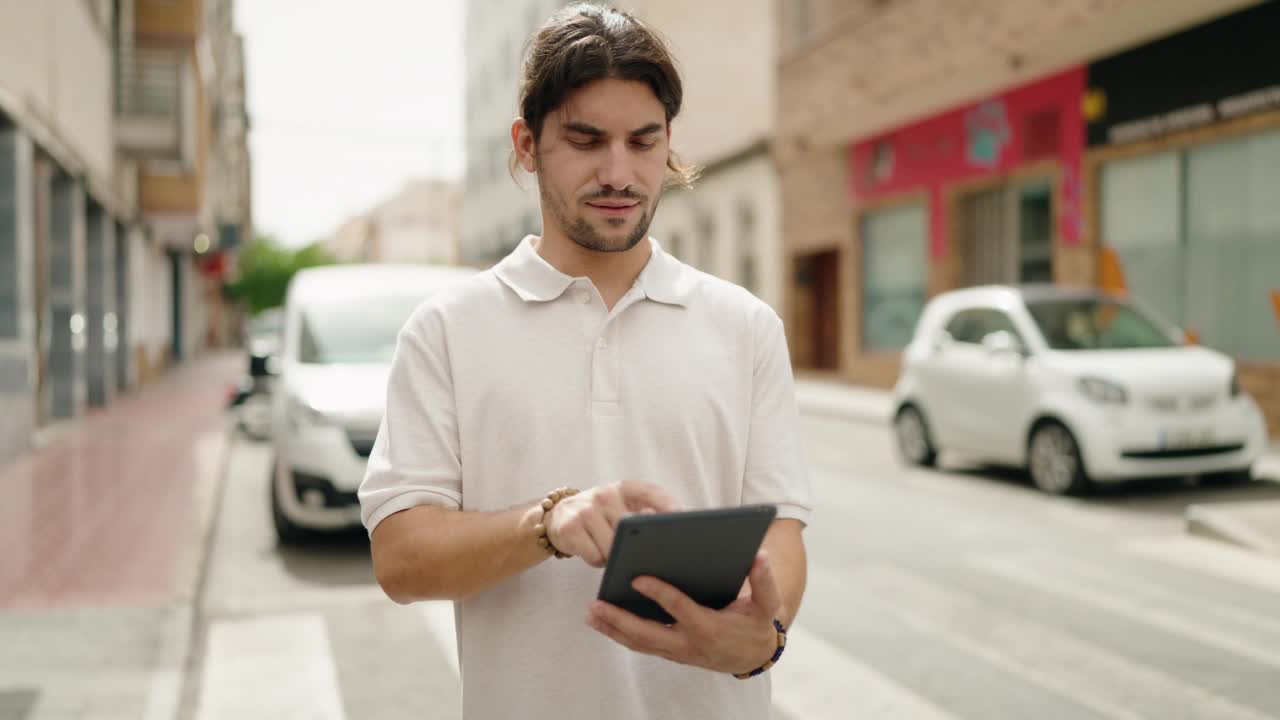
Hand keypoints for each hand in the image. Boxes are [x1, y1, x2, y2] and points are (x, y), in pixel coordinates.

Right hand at [546, 481, 680, 566]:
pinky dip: (598, 561)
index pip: (652, 493)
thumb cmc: (601, 515)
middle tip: (642, 552)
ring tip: (610, 548)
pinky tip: (593, 550)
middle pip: (633, 529)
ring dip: (615, 556)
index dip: (669, 505)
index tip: (683, 519)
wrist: (558, 515)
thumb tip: (674, 532)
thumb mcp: (622, 505)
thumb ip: (645, 512)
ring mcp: (586, 510)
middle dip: (640, 545)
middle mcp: (606, 494)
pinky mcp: (570, 528)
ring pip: (614, 547)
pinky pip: (596, 557)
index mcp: (624, 487)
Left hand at [586, 551, 782, 674]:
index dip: (659, 594)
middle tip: (596, 604)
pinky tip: (602, 620)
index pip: (680, 609)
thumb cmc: (755, 624)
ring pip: (640, 643)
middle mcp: (689, 643)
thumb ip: (764, 581)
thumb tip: (759, 556)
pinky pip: (641, 645)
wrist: (753, 655)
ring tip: (591, 611)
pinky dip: (620, 634)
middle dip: (620, 620)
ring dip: (613, 629)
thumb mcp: (767, 605)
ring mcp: (677, 651)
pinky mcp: (670, 652)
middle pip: (649, 635)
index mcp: (710, 628)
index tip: (638, 577)